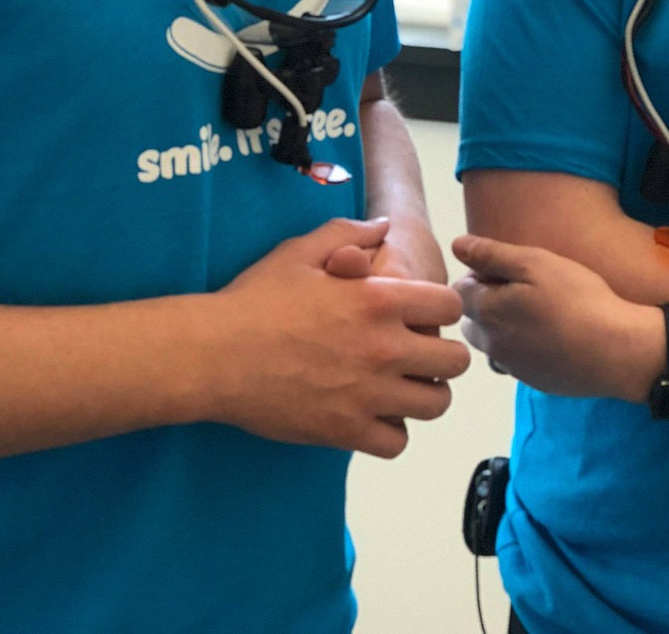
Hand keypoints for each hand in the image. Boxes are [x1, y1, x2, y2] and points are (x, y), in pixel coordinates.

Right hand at [205, 217, 470, 457]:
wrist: (214, 355)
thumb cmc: (257, 298)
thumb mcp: (301, 251)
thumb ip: (349, 234)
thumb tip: (384, 226)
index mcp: (379, 300)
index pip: (449, 307)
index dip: (442, 308)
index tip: (424, 314)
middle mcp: (384, 348)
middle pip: (454, 361)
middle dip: (442, 355)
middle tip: (418, 353)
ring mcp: (368, 394)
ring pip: (435, 404)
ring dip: (424, 394)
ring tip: (402, 387)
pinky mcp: (346, 432)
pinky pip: (397, 442)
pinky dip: (391, 431)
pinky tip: (373, 415)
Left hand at [453, 234, 655, 401]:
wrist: (616, 350)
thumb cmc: (575, 298)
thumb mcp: (534, 263)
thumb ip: (491, 254)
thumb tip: (456, 244)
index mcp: (486, 314)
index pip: (458, 291)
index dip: (480, 274)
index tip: (510, 269)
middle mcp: (491, 346)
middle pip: (471, 319)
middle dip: (487, 302)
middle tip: (524, 287)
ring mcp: (513, 368)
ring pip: (493, 343)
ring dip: (504, 327)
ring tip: (539, 312)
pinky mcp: (535, 381)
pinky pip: (517, 361)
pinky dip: (525, 346)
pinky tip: (554, 335)